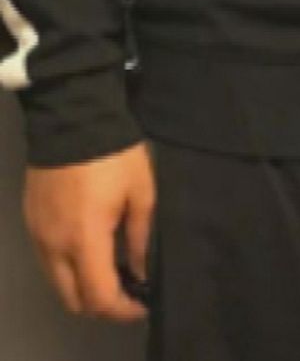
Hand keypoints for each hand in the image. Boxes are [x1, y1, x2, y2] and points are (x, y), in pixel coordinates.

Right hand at [24, 143, 155, 322]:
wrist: (72, 115)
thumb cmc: (113, 153)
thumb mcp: (141, 191)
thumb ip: (140, 238)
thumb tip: (140, 272)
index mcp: (84, 240)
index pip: (98, 298)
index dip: (122, 310)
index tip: (142, 303)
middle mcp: (54, 246)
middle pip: (73, 301)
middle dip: (101, 306)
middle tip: (126, 290)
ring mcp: (38, 235)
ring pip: (57, 283)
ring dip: (82, 287)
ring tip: (110, 270)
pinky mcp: (31, 221)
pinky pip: (48, 260)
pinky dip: (67, 267)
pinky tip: (88, 248)